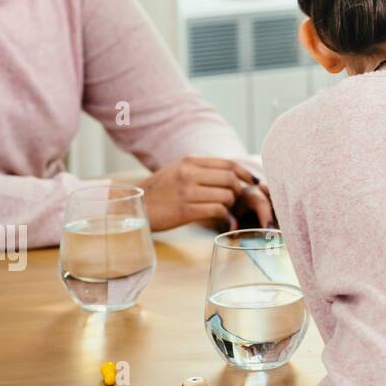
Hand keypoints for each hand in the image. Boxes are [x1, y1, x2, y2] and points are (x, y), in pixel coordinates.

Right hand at [140, 157, 274, 231]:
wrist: (133, 207)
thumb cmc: (157, 192)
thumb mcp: (176, 171)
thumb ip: (200, 170)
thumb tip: (229, 175)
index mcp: (189, 162)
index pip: (228, 164)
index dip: (245, 173)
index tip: (253, 182)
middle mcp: (189, 174)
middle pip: (230, 179)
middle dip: (240, 191)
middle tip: (239, 201)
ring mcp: (187, 191)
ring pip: (226, 196)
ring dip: (232, 206)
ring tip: (228, 212)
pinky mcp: (185, 210)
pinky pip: (216, 211)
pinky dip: (226, 218)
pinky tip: (226, 223)